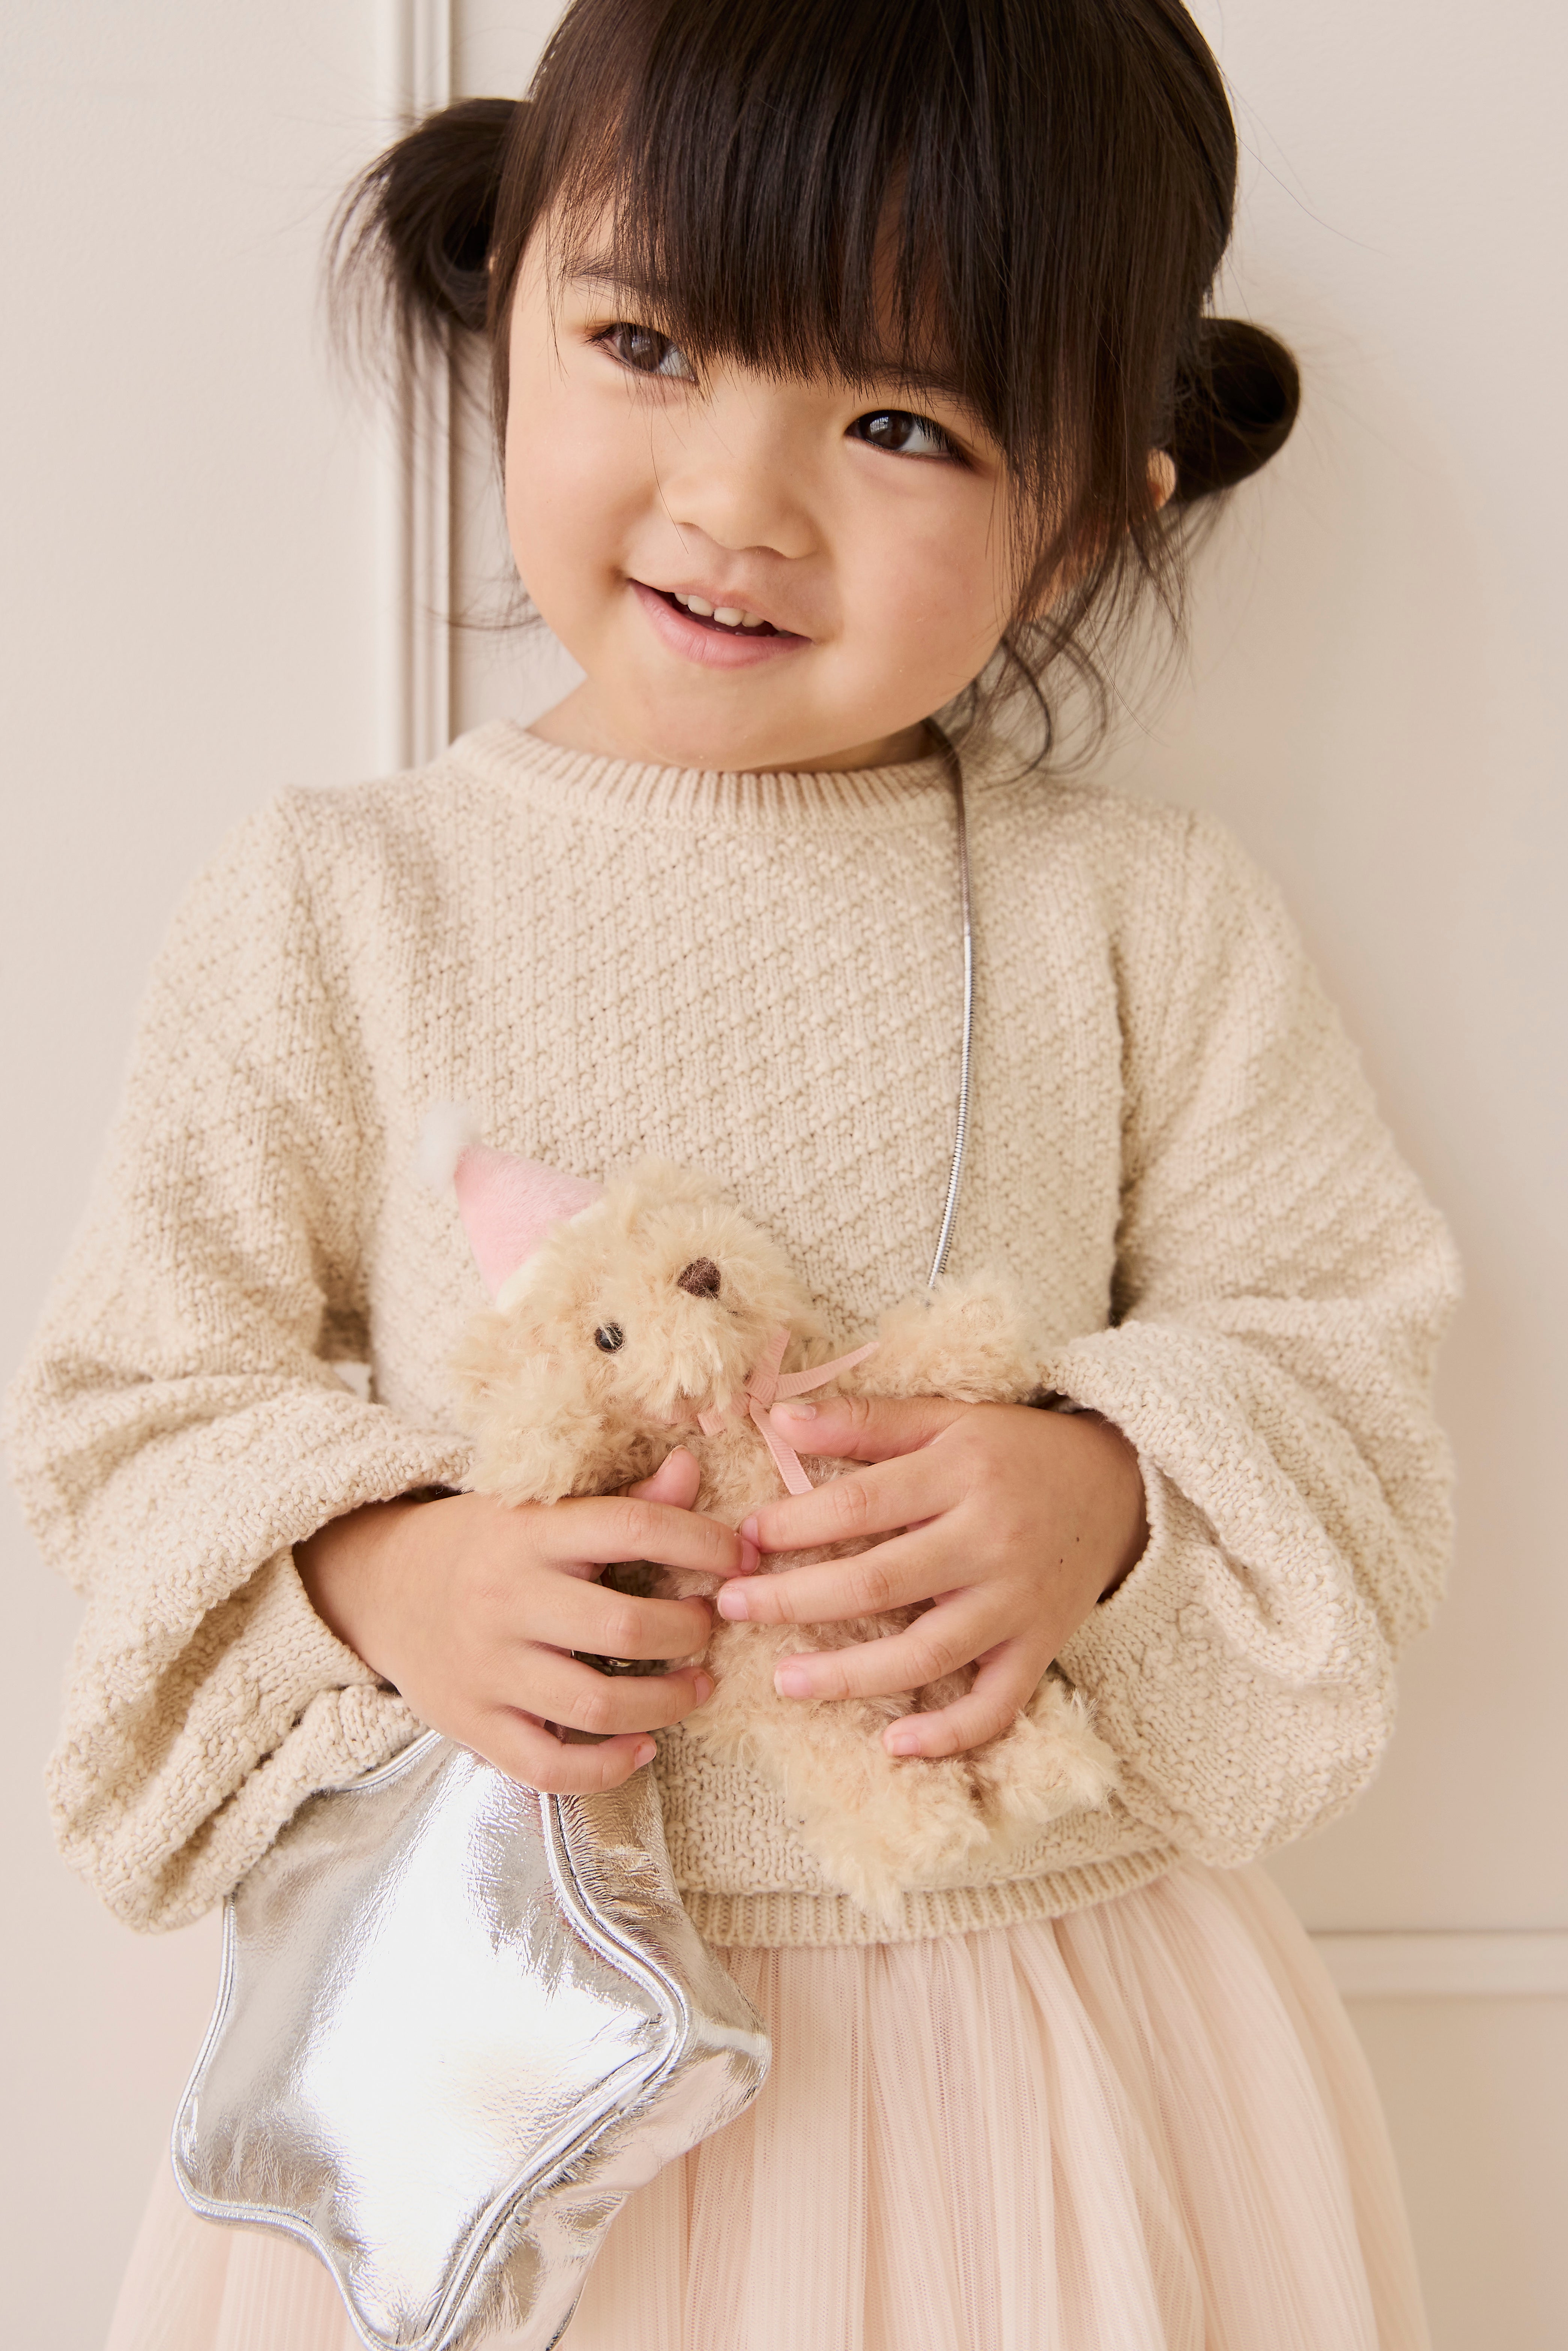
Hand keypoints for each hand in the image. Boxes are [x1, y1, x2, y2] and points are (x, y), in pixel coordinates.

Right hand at [296, 1448, 753, 1793]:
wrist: (381, 1588)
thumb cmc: (485, 1544)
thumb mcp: (541, 1509)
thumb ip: (623, 1498)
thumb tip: (693, 1469)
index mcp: (529, 1533)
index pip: (631, 1527)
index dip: (701, 1541)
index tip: (740, 1558)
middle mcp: (506, 1599)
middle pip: (624, 1628)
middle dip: (690, 1632)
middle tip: (710, 1627)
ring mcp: (486, 1669)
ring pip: (596, 1704)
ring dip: (667, 1703)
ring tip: (696, 1687)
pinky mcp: (471, 1725)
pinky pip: (549, 1767)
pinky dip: (606, 1767)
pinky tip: (642, 1746)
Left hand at [715, 1398, 1145, 1757]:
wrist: (1119, 1485)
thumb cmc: (1014, 1451)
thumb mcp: (947, 1419)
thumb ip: (865, 1422)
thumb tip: (779, 1418)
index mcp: (961, 1473)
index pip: (863, 1502)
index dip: (796, 1523)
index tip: (744, 1537)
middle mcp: (989, 1540)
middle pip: (880, 1582)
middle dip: (796, 1599)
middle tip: (731, 1607)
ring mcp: (1017, 1601)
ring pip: (927, 1653)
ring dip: (850, 1676)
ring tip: (784, 1681)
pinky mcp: (1041, 1646)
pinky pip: (997, 1704)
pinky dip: (950, 1733)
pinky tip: (896, 1744)